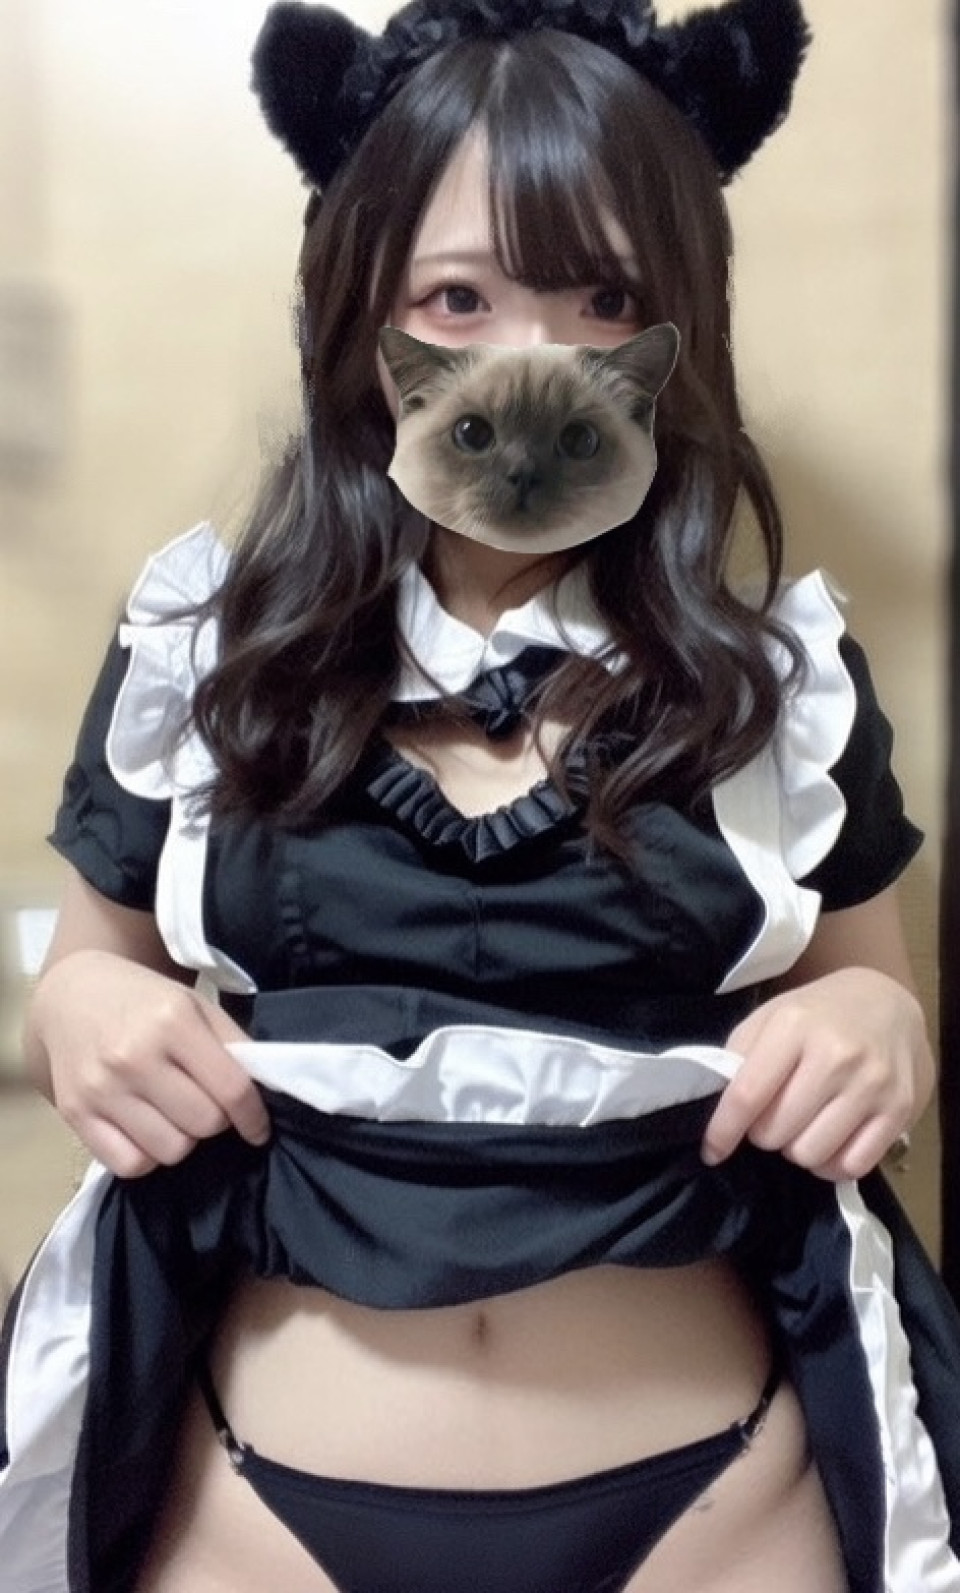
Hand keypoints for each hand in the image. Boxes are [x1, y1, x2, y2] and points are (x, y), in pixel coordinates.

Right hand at [28, 948, 269, 1177]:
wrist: (74, 995)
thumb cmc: (146, 1001)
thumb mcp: (196, 1005)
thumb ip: (233, 1045)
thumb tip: (265, 1092)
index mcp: (173, 1022)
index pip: (231, 1090)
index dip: (254, 1116)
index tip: (259, 1127)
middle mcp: (135, 1057)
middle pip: (203, 1124)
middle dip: (216, 1120)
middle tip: (206, 1105)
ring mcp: (101, 1088)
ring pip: (170, 1150)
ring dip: (183, 1139)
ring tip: (175, 1115)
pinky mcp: (75, 1114)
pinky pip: (129, 1165)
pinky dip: (146, 1157)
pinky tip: (147, 1131)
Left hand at [702, 967, 935, 1180]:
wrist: (889, 1004)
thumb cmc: (818, 1014)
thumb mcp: (771, 1016)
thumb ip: (740, 1056)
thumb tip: (718, 1109)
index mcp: (794, 1026)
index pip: (747, 1096)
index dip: (723, 1131)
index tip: (711, 1151)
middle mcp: (836, 1055)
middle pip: (776, 1133)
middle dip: (764, 1133)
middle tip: (773, 1116)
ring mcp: (872, 1084)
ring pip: (810, 1154)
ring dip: (796, 1149)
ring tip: (802, 1126)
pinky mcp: (899, 1110)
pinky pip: (851, 1166)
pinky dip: (831, 1165)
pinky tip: (829, 1142)